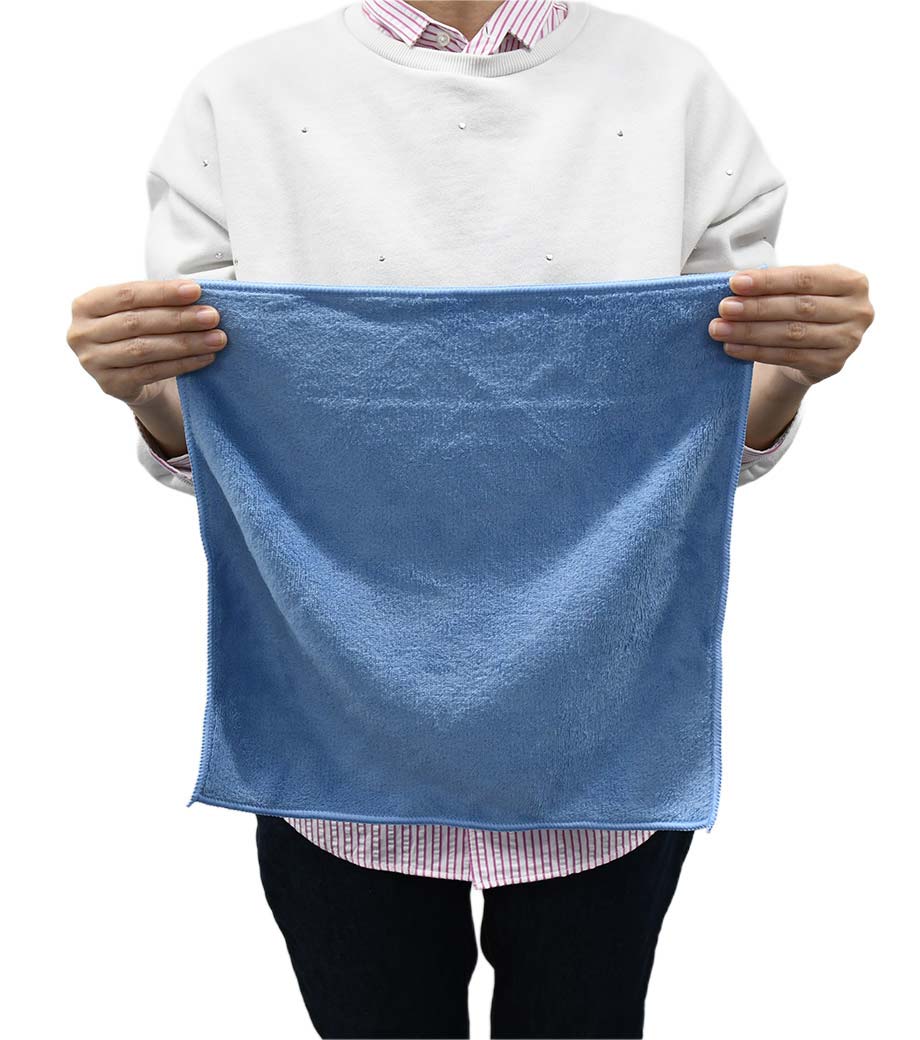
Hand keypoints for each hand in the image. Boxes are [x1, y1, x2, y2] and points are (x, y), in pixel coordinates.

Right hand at [67, 279, 226, 407]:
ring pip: (145, 349)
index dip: (162, 292)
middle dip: (179, 318)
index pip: (127, 294)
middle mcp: (81, 333)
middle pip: (137, 322)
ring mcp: (92, 362)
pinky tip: (205, 358)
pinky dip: (182, 364)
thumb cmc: (134, 333)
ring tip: (216, 338)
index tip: (196, 290)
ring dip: (186, 343)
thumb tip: (196, 294)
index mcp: (86, 305)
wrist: (126, 375)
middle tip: (212, 316)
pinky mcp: (110, 385)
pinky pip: (152, 372)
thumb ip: (156, 301)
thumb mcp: (135, 311)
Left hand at [708, 264, 874, 387]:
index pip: (804, 279)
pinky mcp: (832, 365)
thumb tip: (736, 284)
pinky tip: (732, 347)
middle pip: (798, 307)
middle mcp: (858, 311)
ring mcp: (848, 340)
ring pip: (792, 334)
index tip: (735, 282)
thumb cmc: (804, 307)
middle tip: (724, 308)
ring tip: (720, 328)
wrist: (817, 346)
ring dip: (751, 331)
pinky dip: (756, 352)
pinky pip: (788, 357)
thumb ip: (777, 285)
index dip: (768, 281)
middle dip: (756, 308)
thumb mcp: (799, 289)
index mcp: (852, 281)